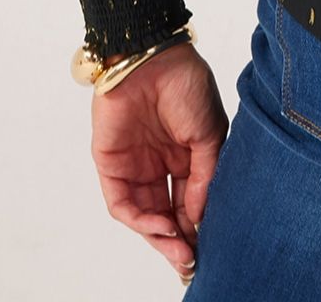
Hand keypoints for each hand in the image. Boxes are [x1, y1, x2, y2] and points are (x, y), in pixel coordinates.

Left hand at [90, 42, 228, 281]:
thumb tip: (199, 218)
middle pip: (167, 214)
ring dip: (160, 236)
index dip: (198, 226)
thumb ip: (205, 177)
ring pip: (144, 215)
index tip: (208, 248)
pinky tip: (160, 226)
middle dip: (178, 240)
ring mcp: (135, 166)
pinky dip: (140, 220)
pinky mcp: (111, 166)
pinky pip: (122, 203)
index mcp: (186, 156)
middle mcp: (160, 165)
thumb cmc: (186, 85)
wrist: (151, 59)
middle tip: (189, 261)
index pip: (190, 201)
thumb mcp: (209, 133)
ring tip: (179, 249)